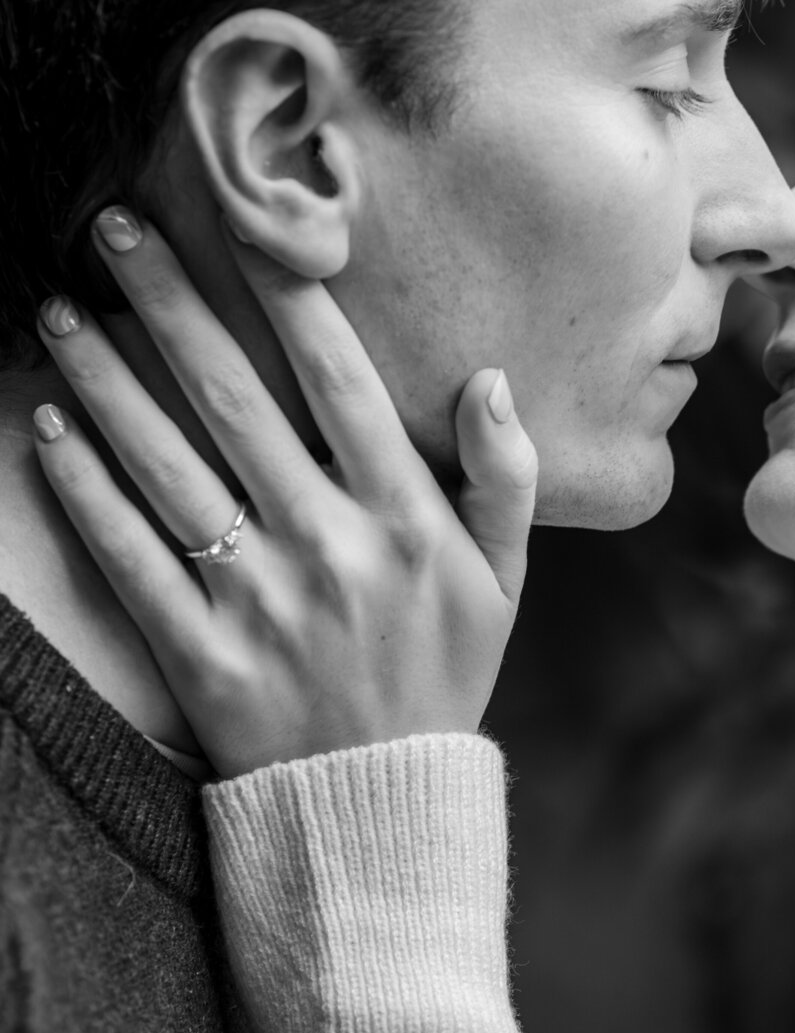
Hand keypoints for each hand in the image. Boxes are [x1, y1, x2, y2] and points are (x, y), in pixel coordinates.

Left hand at [31, 207, 537, 777]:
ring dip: (105, 381)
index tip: (242, 221)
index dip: (289, 296)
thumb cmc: (445, 676)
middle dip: (169, 304)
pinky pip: (131, 558)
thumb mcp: (505, 580)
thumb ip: (507, 478)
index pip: (342, 381)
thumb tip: (492, 379)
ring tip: (58, 311)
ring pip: (169, 468)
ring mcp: (262, 602)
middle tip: (114, 228)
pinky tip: (48, 426)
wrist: (385, 812)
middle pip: (235, 401)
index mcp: (407, 519)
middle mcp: (332, 546)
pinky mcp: (202, 657)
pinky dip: (85, 490)